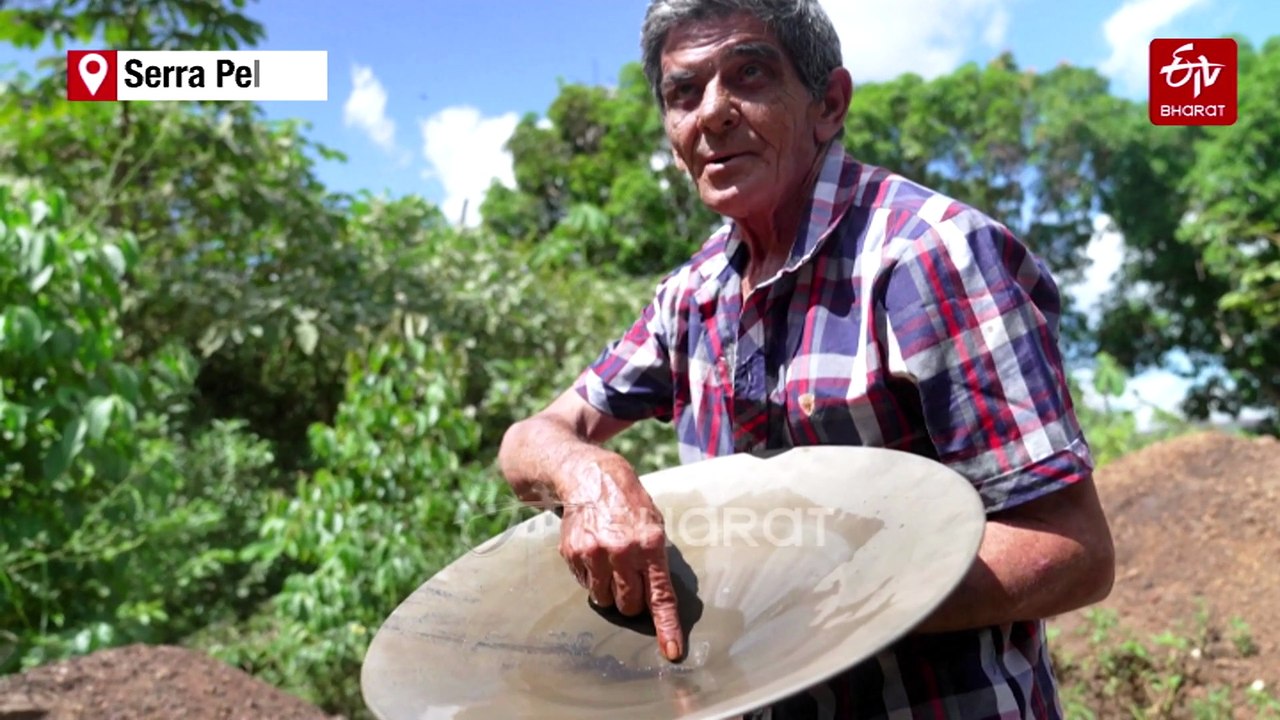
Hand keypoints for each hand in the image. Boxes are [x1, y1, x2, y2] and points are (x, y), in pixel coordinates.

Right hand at [557, 453, 683, 661]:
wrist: (588, 475)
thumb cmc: (627, 501)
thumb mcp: (653, 522)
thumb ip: (657, 559)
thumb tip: (658, 598)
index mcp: (650, 544)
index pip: (660, 596)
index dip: (667, 627)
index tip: (671, 651)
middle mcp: (623, 551)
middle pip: (630, 605)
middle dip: (632, 601)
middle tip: (629, 579)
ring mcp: (594, 554)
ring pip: (604, 599)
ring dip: (609, 590)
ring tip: (609, 562)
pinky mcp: (573, 554)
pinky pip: (585, 584)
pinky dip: (591, 575)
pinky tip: (593, 551)